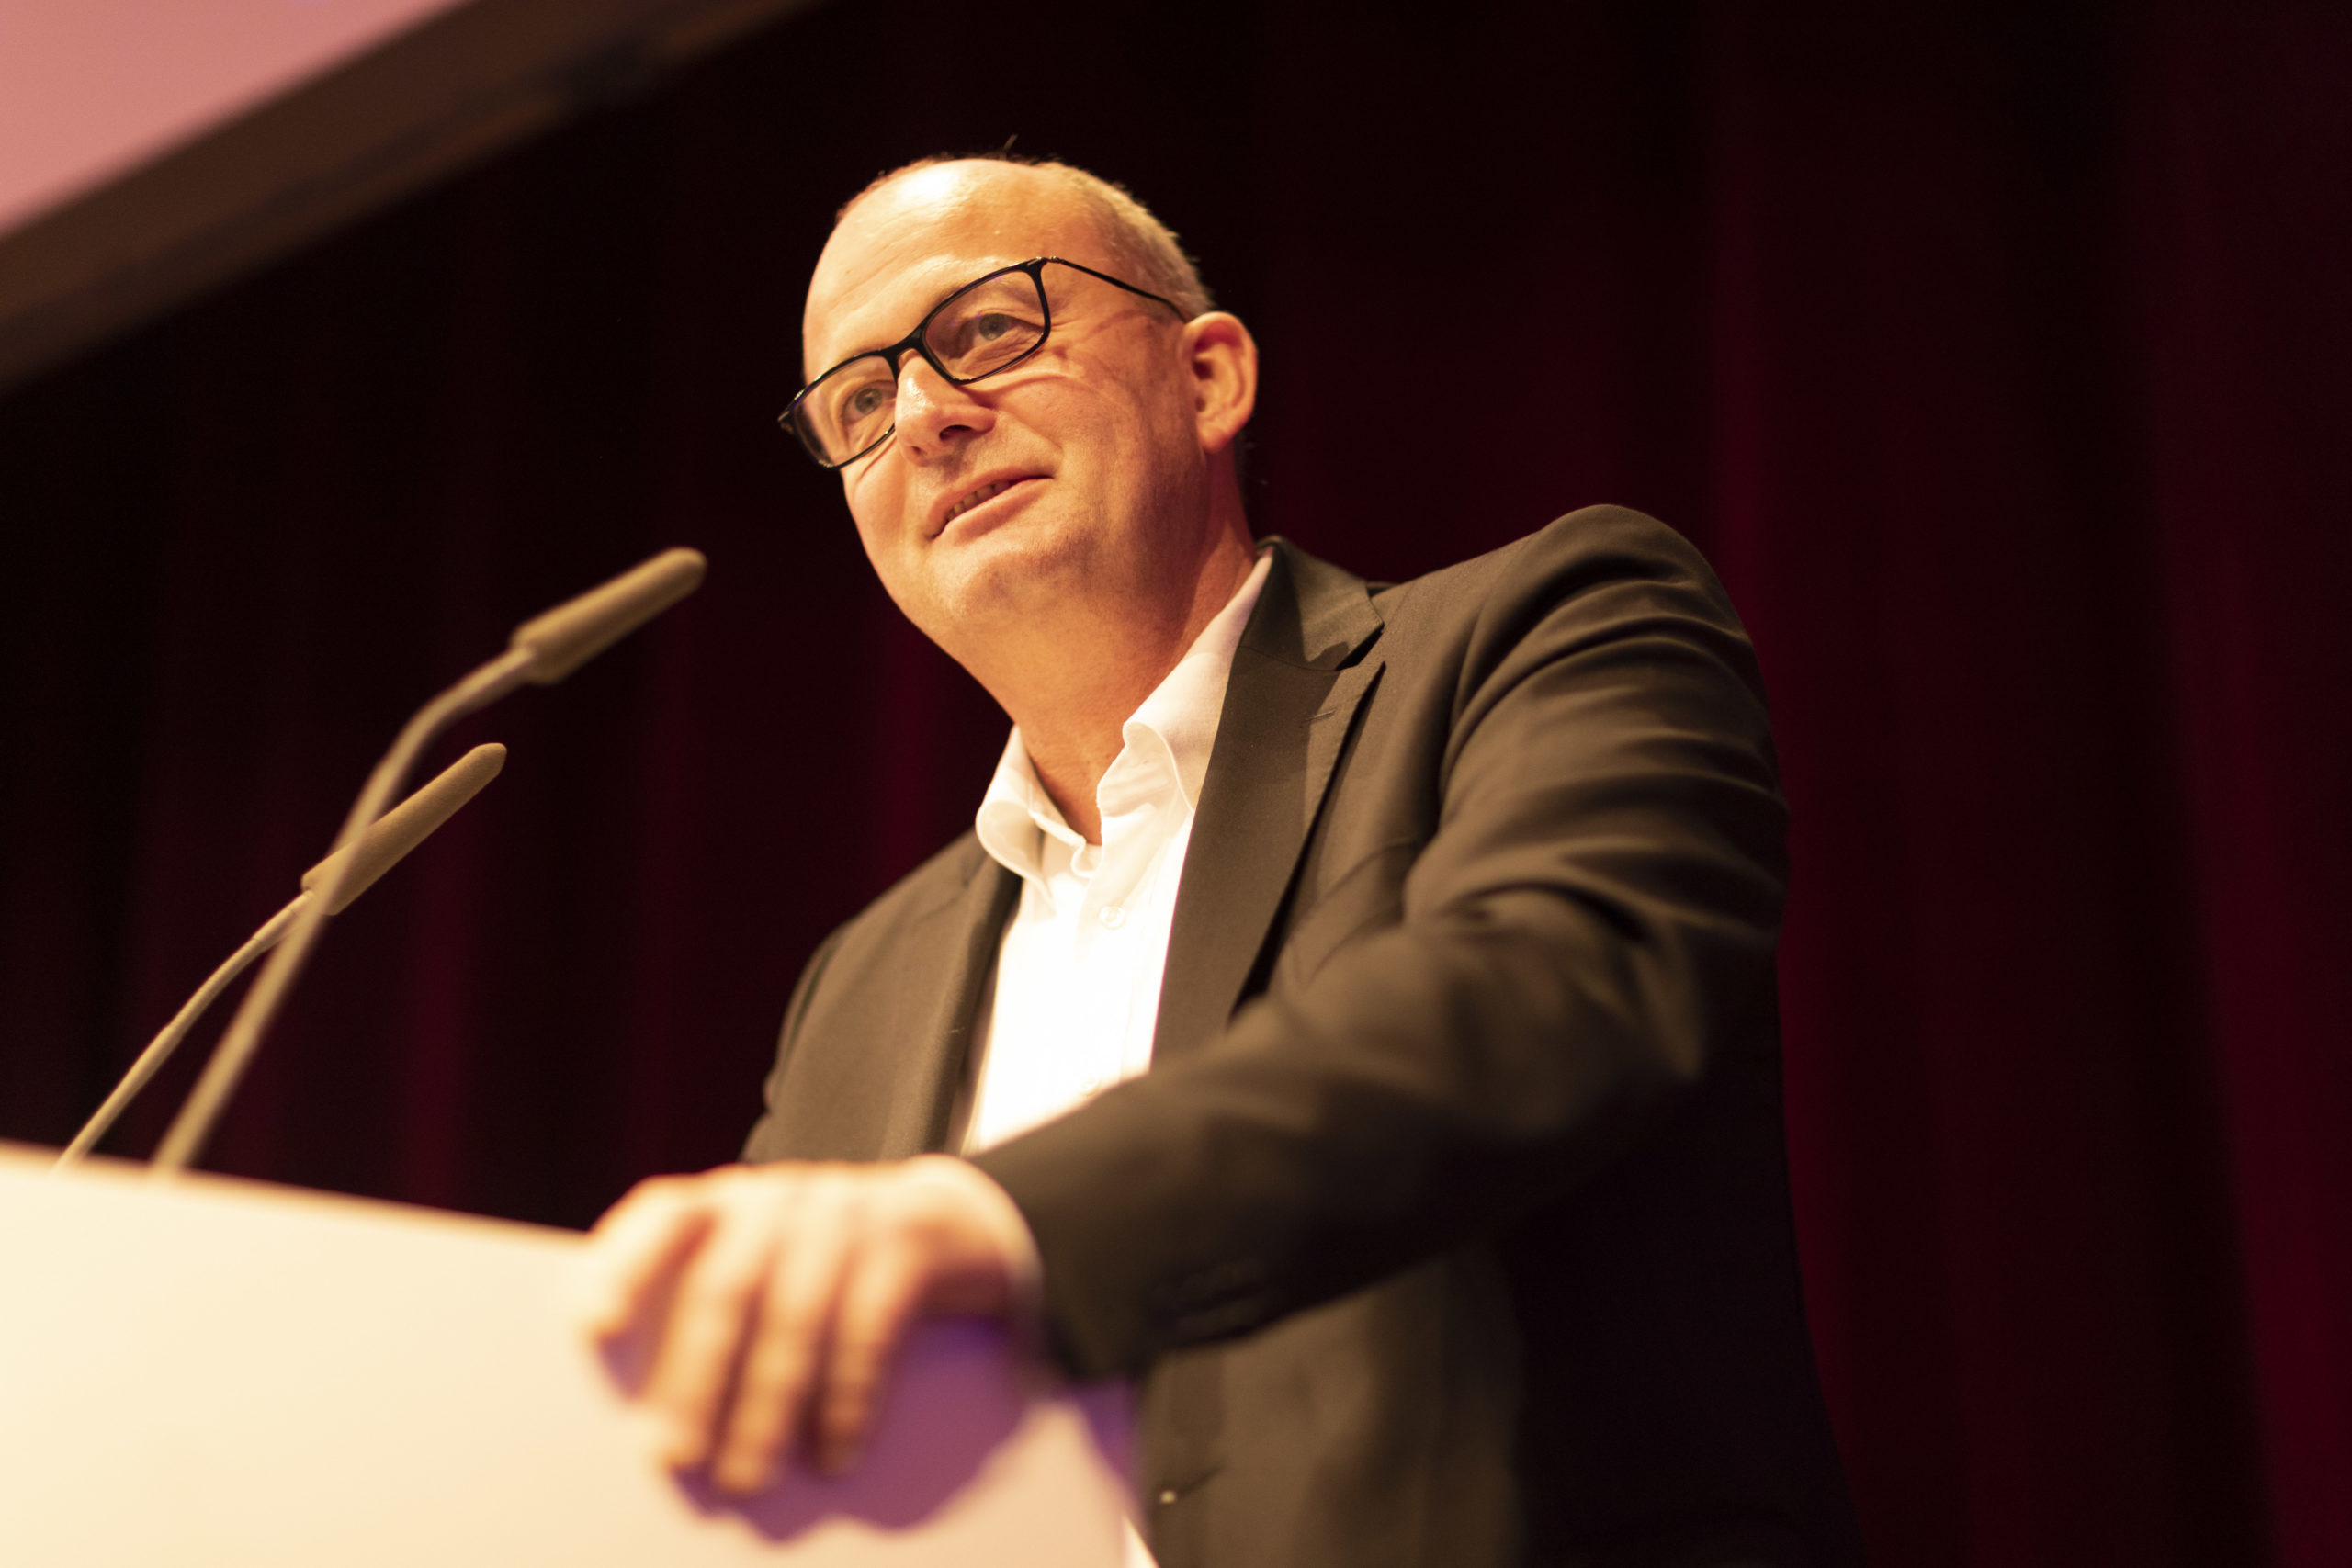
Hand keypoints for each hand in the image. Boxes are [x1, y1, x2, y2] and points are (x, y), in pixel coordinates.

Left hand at [579, 1155, 1038, 1493]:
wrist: (953, 1223)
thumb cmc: (833, 1266)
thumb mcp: (772, 1263)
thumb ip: (718, 1300)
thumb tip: (653, 1408)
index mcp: (732, 1201)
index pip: (666, 1215)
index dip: (625, 1266)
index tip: (593, 1328)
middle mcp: (783, 1196)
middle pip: (728, 1284)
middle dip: (696, 1377)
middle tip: (672, 1455)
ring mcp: (847, 1213)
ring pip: (796, 1313)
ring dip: (766, 1404)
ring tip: (746, 1475)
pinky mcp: (907, 1243)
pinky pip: (869, 1326)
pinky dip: (847, 1398)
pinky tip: (833, 1452)